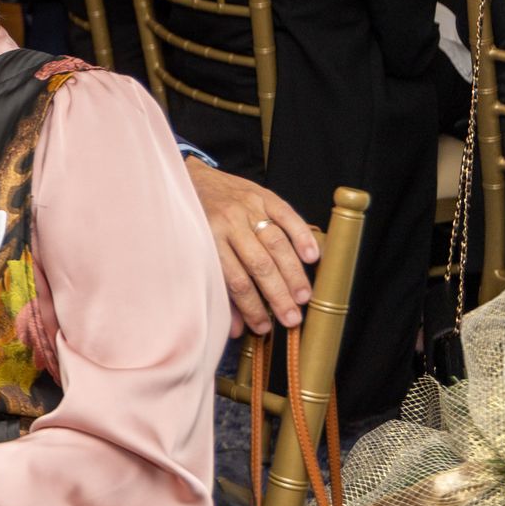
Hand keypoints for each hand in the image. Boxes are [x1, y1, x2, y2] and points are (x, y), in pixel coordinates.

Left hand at [185, 158, 317, 336]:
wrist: (191, 176)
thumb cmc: (195, 221)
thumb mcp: (198, 250)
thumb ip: (218, 287)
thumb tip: (236, 329)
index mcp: (209, 240)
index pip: (235, 281)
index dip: (252, 308)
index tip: (263, 328)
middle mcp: (229, 223)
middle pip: (259, 265)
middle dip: (277, 296)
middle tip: (291, 319)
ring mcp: (248, 207)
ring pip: (276, 244)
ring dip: (293, 273)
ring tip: (303, 297)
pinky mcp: (264, 195)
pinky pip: (288, 215)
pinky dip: (302, 236)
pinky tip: (313, 257)